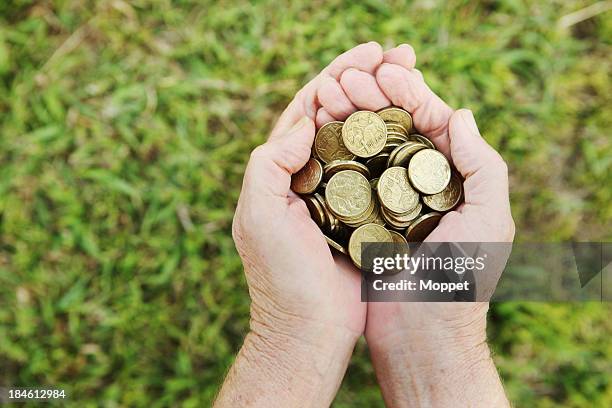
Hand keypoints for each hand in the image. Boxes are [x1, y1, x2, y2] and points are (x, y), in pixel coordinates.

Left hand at [218, 42, 402, 406]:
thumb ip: (269, 163)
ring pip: (364, 138)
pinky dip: (399, 143)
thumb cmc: (280, 278)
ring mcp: (341, 194)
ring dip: (387, 104)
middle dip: (369, 80)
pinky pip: (383, 170)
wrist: (310, 331)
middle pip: (340, 115)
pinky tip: (422, 126)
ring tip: (416, 77)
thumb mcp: (259, 217)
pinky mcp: (366, 213)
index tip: (370, 51)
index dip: (337, 73)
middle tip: (403, 54)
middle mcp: (311, 175)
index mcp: (282, 169)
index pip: (308, 107)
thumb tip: (305, 121)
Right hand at [316, 48, 513, 405]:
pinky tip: (317, 134)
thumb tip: (460, 112)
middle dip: (372, 98)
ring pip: (367, 149)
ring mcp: (385, 205)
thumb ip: (484, 166)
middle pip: (394, 130)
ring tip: (327, 95)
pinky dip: (334, 154)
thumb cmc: (460, 286)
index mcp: (451, 181)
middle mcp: (417, 188)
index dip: (408, 92)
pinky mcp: (358, 223)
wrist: (422, 343)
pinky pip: (346, 180)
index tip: (381, 70)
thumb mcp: (489, 223)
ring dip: (349, 119)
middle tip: (345, 77)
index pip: (431, 122)